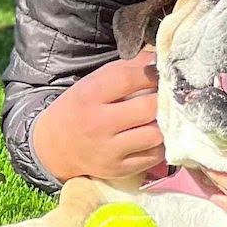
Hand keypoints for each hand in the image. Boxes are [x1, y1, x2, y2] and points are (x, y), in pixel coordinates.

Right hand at [32, 49, 164, 181]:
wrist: (54, 146)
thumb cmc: (80, 108)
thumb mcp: (93, 84)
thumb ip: (125, 70)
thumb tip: (158, 57)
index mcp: (90, 96)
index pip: (128, 78)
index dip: (152, 73)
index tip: (162, 72)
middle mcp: (98, 124)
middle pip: (148, 108)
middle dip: (165, 98)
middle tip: (172, 95)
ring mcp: (109, 150)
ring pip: (155, 134)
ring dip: (166, 123)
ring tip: (165, 115)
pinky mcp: (118, 169)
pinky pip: (153, 156)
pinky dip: (160, 143)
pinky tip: (156, 134)